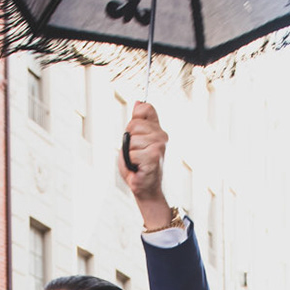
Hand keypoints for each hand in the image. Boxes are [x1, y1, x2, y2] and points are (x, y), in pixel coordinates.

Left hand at [120, 103, 170, 224]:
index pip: (146, 108)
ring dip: (129, 153)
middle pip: (133, 124)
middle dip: (128, 139)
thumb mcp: (134, 140)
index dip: (136, 117)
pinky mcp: (154, 156)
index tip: (135, 133)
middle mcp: (161, 135)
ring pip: (131, 140)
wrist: (146, 188)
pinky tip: (138, 168)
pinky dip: (130, 162)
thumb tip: (138, 101)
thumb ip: (137, 123)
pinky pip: (131, 153)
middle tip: (135, 152)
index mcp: (157, 129)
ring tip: (137, 161)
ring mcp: (159, 145)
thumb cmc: (138, 166)